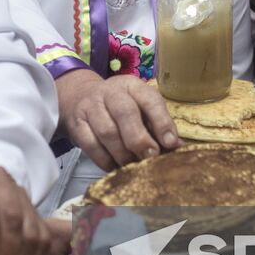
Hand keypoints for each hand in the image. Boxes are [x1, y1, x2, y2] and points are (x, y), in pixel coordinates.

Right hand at [55, 70, 180, 170]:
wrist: (78, 95)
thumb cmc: (118, 106)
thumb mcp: (139, 107)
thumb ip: (157, 125)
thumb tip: (178, 147)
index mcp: (132, 86)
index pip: (149, 100)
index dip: (162, 122)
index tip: (170, 143)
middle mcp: (111, 92)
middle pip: (125, 113)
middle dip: (139, 139)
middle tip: (149, 157)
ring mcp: (91, 107)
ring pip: (107, 131)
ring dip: (122, 153)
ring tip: (132, 166)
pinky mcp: (77, 124)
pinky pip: (90, 145)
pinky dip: (105, 160)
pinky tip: (115, 168)